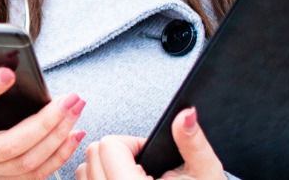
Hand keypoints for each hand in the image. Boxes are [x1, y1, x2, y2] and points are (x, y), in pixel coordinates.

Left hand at [75, 107, 223, 179]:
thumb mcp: (205, 173)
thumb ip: (193, 143)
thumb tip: (186, 114)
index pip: (109, 145)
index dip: (132, 143)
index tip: (149, 155)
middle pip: (93, 154)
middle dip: (117, 153)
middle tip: (143, 169)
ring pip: (83, 172)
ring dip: (103, 168)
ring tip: (131, 177)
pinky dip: (99, 179)